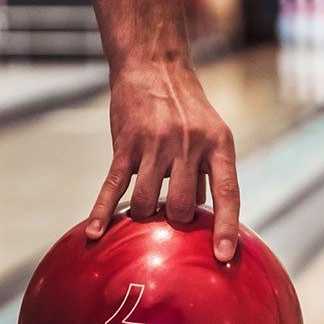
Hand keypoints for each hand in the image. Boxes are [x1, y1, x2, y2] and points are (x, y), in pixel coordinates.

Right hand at [87, 61, 239, 261]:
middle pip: (180, 206)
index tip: (224, 257)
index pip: (227, 194)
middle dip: (173, 219)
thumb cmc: (187, 107)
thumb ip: (210, 174)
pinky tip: (95, 233)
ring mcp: (155, 144)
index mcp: (218, 145)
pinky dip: (102, 212)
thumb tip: (207, 217)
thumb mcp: (212, 134)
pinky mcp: (126, 145)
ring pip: (145, 202)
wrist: (153, 66)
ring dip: (143, 213)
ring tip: (144, 206)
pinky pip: (114, 186)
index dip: (226, 228)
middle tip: (168, 211)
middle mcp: (189, 145)